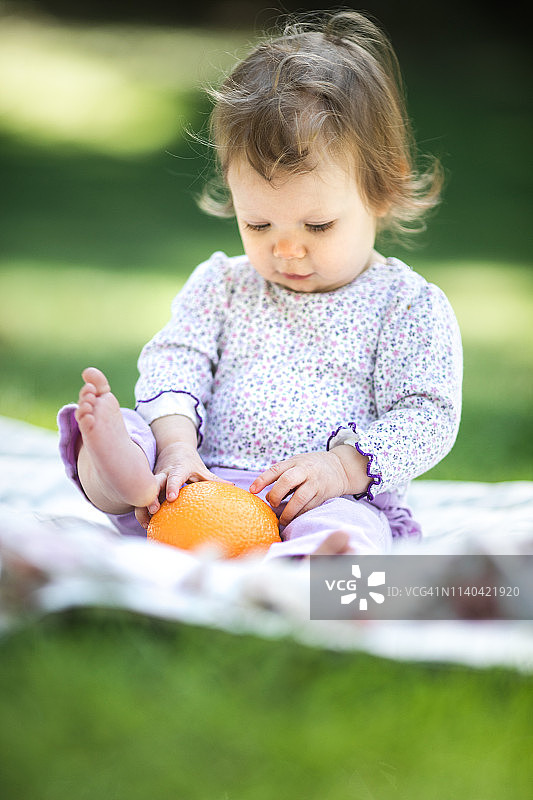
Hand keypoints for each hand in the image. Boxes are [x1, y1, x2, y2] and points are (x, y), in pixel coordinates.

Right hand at [135, 438, 229, 528]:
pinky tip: (146, 524)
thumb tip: (233, 487)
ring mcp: (154, 480)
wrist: (173, 449)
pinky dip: (142, 510)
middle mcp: (163, 473)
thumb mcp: (202, 469)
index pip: (175, 477)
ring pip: (145, 492)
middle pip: (154, 484)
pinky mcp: (149, 486)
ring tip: (146, 524)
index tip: (172, 498)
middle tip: (154, 511)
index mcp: (178, 469)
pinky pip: (143, 498)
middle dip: (151, 496)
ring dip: (143, 507)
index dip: (172, 487)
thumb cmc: (190, 463)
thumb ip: (214, 479)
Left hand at [249, 446, 369, 525]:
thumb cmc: (311, 466)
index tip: (252, 490)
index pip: (276, 469)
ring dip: (288, 511)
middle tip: (272, 504)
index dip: (262, 480)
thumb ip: (280, 475)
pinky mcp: (323, 495)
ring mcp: (315, 483)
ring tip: (282, 519)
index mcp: (295, 462)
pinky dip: (299, 514)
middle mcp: (305, 471)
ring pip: (300, 498)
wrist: (340, 467)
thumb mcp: (295, 463)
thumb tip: (264, 496)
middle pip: (287, 481)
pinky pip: (309, 507)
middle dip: (276, 495)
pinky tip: (293, 517)